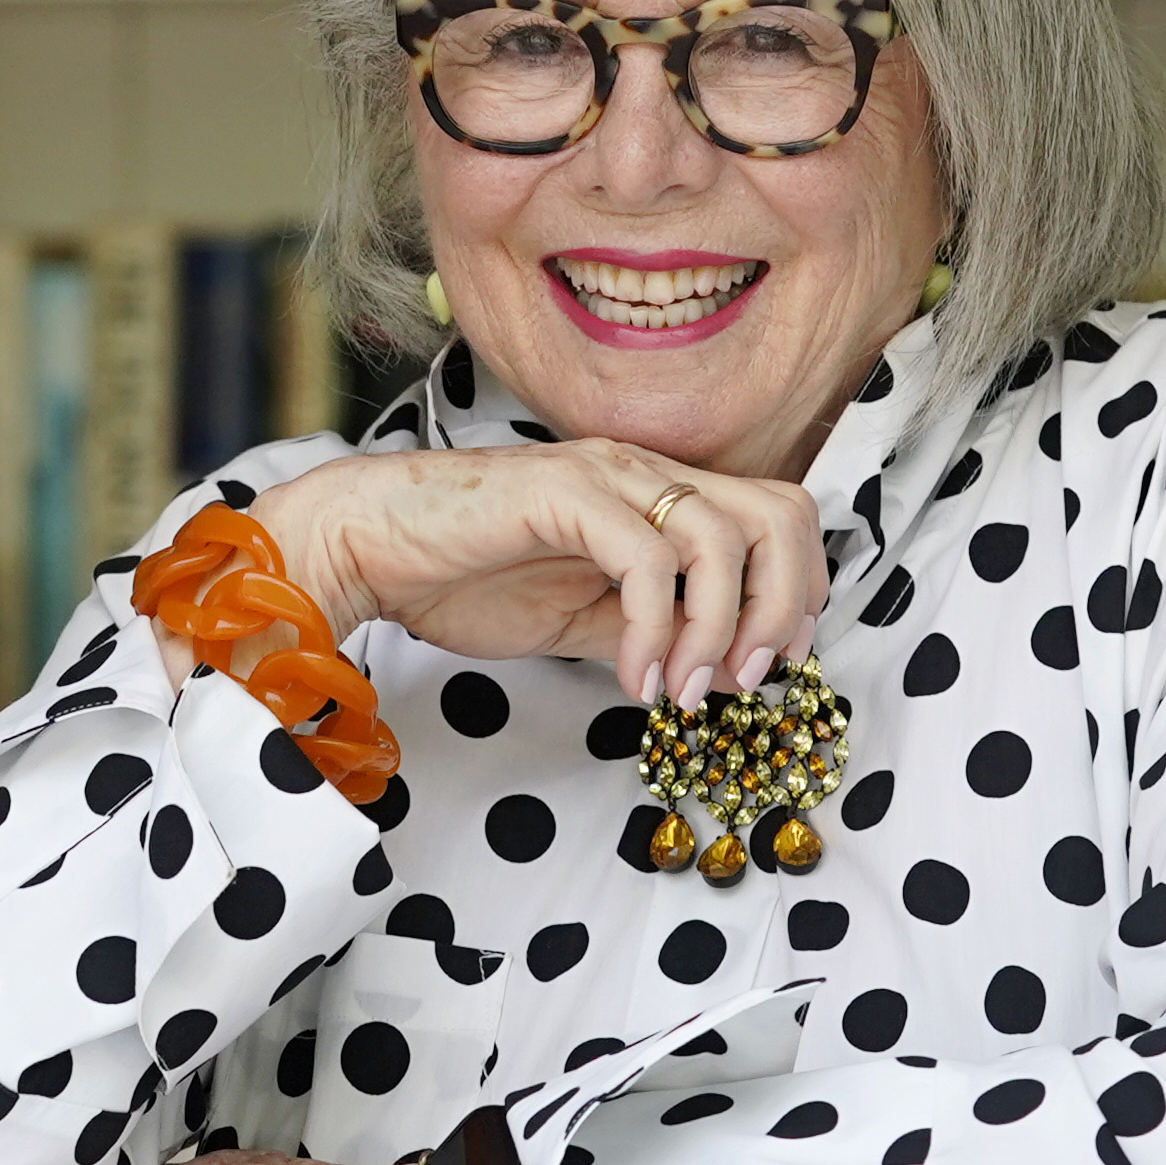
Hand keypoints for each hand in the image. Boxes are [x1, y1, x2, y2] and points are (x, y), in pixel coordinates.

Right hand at [241, 439, 823, 707]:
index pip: (777, 517)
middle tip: (742, 678)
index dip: (797, 593)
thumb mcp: (580, 620)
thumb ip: (650, 633)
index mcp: (655, 494)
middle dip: (780, 607)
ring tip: (679, 691)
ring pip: (723, 536)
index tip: (770, 665)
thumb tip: (715, 673)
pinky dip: (653, 632)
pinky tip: (630, 679)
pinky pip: (645, 561)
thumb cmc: (461, 576)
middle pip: (779, 514)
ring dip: (718, 630)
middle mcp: (643, 472)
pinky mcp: (562, 493)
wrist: (368, 547)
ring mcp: (604, 475)